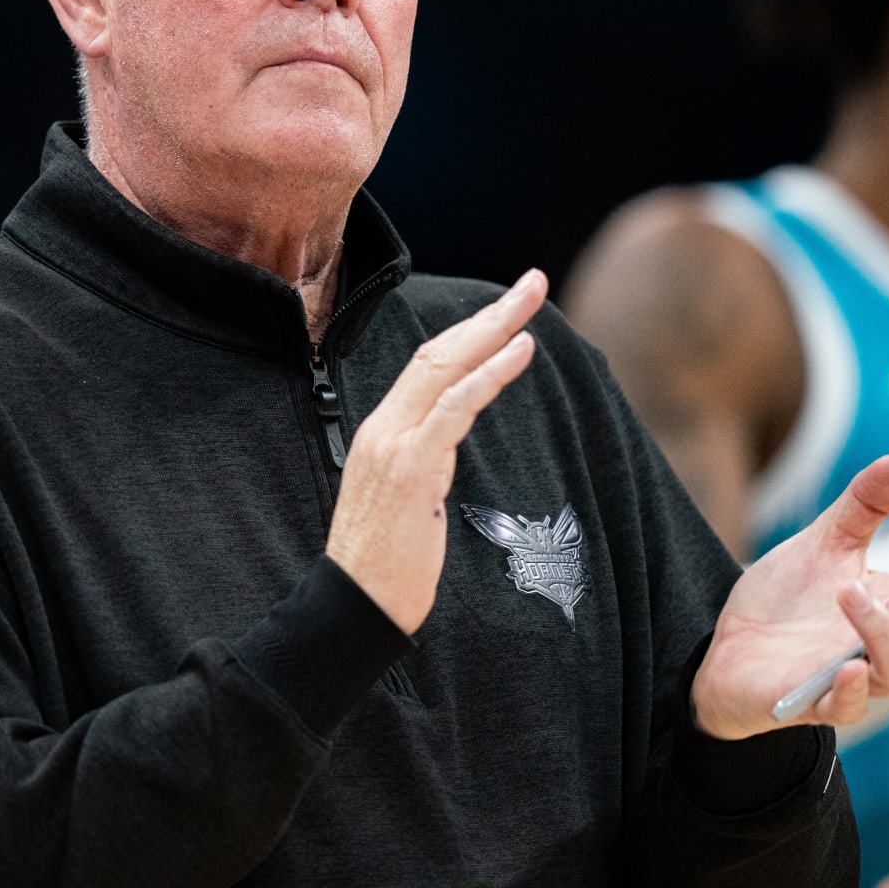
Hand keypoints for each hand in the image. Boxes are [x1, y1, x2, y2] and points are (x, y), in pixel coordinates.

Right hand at [325, 268, 546, 632]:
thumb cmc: (384, 565)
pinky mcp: (411, 467)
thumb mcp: (405, 501)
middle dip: (490, 313)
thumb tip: (446, 449)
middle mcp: (383, 427)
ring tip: (533, 300)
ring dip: (496, 328)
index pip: (428, 366)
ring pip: (447, 367)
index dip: (470, 332)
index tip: (509, 309)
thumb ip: (423, 464)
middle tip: (534, 281)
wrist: (354, 606)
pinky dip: (489, 373)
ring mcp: (394, 445)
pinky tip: (520, 350)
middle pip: (440, 351)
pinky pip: (454, 407)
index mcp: (381, 432)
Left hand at [690, 456, 888, 739]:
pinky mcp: (811, 702)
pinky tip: (845, 667)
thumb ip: (863, 507)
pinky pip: (846, 712)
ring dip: (886, 638)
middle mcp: (886, 652)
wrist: (728, 637)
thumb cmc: (789, 597)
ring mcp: (852, 681)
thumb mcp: (825, 542)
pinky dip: (852, 693)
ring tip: (849, 595)